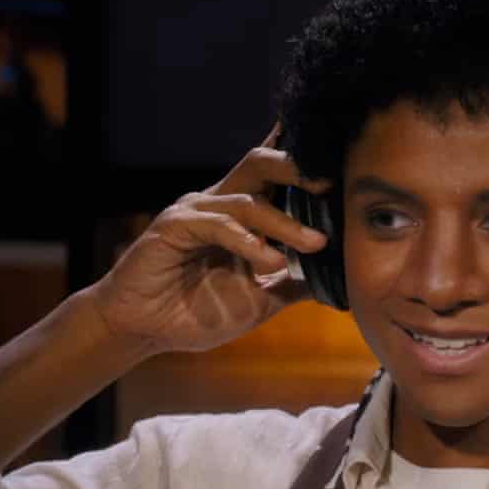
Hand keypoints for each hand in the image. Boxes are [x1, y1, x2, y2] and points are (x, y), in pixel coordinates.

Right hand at [92, 125, 331, 356]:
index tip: (341, 157)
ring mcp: (195, 211)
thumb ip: (294, 285)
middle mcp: (219, 204)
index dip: (302, 162)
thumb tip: (337, 278)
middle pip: (261, 165)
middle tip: (332, 184)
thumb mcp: (261, 301)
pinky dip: (247, 242)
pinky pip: (218, 225)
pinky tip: (268, 261)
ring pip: (248, 201)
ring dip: (286, 224)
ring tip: (316, 243)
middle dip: (297, 169)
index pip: (274, 177)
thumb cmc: (199, 312)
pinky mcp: (173, 227)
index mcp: (241, 214)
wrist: (147, 331)